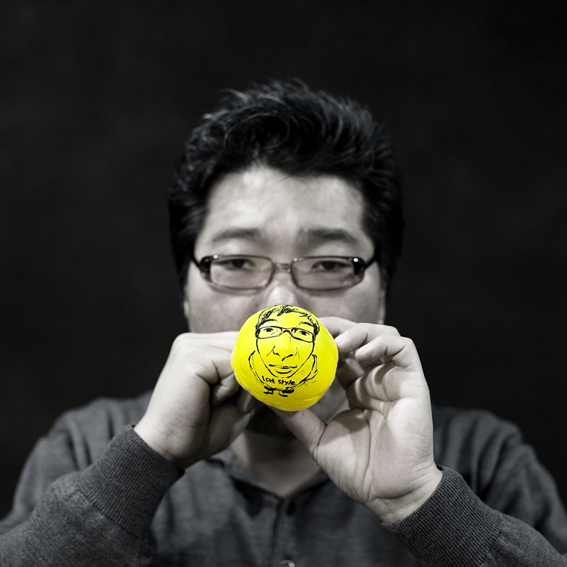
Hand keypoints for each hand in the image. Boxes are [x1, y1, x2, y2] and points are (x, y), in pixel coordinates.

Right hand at [135, 332, 257, 468]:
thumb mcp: (237, 399)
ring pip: (241, 355)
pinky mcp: (191, 357)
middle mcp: (193, 341)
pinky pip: (232, 366)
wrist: (168, 450)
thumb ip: (252, 378)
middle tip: (235, 404)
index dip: (253, 370)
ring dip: (239, 385)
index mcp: (200, 346)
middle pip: (244, 346)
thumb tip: (277, 365)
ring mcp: (189, 346)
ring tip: (217, 403)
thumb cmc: (201, 429)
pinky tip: (210, 401)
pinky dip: (229, 389)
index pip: (243, 344)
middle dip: (249, 378)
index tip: (243, 400)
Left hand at [274, 317, 441, 522]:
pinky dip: (382, 343)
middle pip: (358, 338)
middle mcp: (375, 379)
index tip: (298, 335)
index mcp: (356, 389)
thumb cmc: (358, 469)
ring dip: (358, 332)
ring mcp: (394, 379)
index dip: (322, 340)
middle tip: (313, 329)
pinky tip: (362, 354)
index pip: (339, 353)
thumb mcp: (318, 438)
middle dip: (336, 328)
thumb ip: (297, 416)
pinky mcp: (413, 383)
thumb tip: (268, 396)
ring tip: (336, 343)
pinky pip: (403, 349)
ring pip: (382, 335)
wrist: (389, 494)